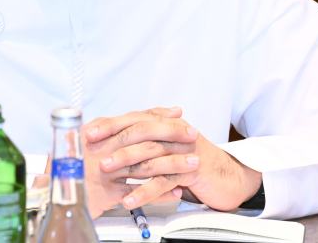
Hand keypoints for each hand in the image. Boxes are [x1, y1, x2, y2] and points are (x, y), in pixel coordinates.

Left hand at [83, 107, 261, 216]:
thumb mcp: (166, 150)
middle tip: (93, 147)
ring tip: (106, 171)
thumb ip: (144, 144)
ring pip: (150, 153)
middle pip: (140, 130)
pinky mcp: (191, 170)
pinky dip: (146, 190)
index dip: (110, 123)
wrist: (228, 177)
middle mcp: (173, 133)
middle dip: (114, 138)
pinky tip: (131, 199)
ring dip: (125, 162)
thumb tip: (113, 142)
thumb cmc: (193, 163)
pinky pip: (164, 180)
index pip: (133, 119)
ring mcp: (182, 150)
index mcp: (165, 125)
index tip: (89, 130)